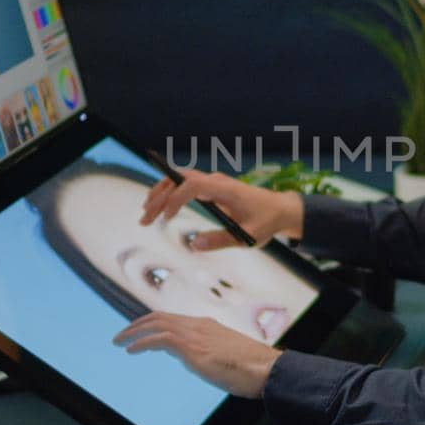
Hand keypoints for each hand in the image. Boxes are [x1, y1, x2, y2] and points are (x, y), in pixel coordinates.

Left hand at [113, 312, 280, 397]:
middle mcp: (199, 325)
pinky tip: (131, 350)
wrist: (267, 369)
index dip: (155, 324)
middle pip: (160, 316)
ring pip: (156, 323)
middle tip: (122, 335)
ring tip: (119, 341)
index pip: (175, 319)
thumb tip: (201, 363)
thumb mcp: (229, 358)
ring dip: (134, 331)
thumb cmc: (254, 369)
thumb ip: (212, 356)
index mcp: (208, 326)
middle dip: (138, 324)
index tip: (142, 332)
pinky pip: (159, 339)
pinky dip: (142, 342)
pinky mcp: (193, 347)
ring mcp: (196, 335)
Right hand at [139, 169, 303, 249]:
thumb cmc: (266, 222)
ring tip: (145, 213)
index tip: (166, 218)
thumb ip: (221, 240)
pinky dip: (169, 193)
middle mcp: (216, 181)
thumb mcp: (247, 237)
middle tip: (144, 219)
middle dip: (159, 196)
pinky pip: (185, 185)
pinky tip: (158, 207)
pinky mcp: (211, 188)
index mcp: (225, 189)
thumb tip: (194, 244)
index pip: (192, 185)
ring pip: (179, 179)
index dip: (176, 198)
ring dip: (160, 193)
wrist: (280, 209)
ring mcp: (212, 183)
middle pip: (180, 179)